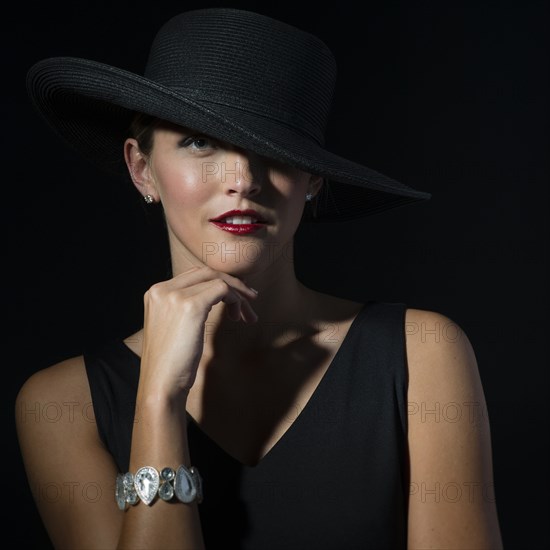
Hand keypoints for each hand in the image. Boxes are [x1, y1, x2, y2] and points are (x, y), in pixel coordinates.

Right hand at [138, 266, 257, 396]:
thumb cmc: (171, 362)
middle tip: (251, 300)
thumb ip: (185, 308)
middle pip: (206, 273)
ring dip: (238, 295)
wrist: (161, 384)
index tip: (236, 297)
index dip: (218, 282)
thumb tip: (215, 296)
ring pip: (217, 279)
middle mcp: (162, 290)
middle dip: (232, 285)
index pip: (194, 276)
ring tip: (247, 316)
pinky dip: (235, 300)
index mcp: (155, 293)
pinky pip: (222, 289)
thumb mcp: (174, 327)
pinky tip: (238, 317)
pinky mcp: (191, 306)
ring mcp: (175, 296)